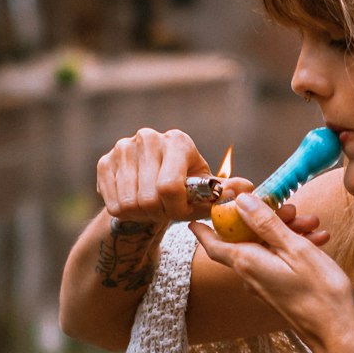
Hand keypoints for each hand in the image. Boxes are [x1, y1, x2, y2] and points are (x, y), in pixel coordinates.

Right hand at [96, 127, 252, 223]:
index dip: (174, 209)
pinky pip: (111, 202)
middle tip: (163, 211)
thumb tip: (247, 187)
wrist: (153, 184)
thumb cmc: (186, 188)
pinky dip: (123, 212)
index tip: (180, 212)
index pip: (169, 187)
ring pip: (128, 203)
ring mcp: (124, 147)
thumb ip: (226, 192)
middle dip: (158, 214)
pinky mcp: (106, 160)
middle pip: (147, 198)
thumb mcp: (206, 191)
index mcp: (179, 142)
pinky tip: (134, 202)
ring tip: (151, 208)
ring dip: (141, 215)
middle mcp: (150, 137)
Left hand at [190, 191, 353, 352]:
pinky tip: (318, 239)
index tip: (195, 217)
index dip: (203, 229)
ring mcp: (264, 284)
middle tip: (292, 209)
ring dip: (288, 231)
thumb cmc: (320, 293)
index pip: (213, 244)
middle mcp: (250, 275)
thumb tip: (240, 202)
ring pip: (267, 247)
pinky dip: (294, 247)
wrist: (338, 336)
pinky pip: (278, 260)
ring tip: (314, 224)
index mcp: (248, 263)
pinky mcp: (277, 290)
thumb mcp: (295, 249)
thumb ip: (265, 223)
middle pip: (246, 238)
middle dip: (267, 218)